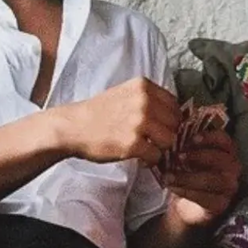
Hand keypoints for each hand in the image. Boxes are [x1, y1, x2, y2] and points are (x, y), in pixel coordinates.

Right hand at [60, 77, 179, 166]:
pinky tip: (140, 158)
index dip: (171, 119)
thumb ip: (148, 99)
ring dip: (160, 148)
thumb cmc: (98, 113)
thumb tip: (174, 114)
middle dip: (167, 134)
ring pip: (170, 139)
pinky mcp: (133, 143)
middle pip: (175, 123)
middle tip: (154, 141)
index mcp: (143, 86)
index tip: (162, 127)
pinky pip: (156, 155)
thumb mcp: (125, 94)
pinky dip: (150, 160)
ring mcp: (139, 122)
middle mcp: (144, 101)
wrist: (73, 127)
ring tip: (148, 149)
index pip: (175, 104)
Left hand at [165, 129, 240, 226]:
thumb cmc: (188, 173)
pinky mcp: (221, 205)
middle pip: (222, 159)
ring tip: (169, 176)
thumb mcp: (187, 156)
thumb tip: (173, 134)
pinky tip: (173, 188)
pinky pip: (206, 198)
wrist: (186, 204)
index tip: (192, 138)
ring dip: (188, 177)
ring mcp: (229, 188)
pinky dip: (187, 192)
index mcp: (227, 151)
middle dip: (199, 156)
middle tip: (178, 156)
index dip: (210, 138)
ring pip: (213, 180)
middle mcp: (233, 168)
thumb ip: (185, 145)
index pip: (225, 140)